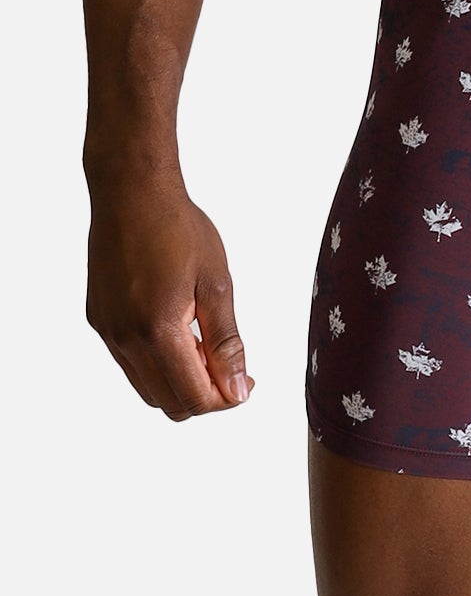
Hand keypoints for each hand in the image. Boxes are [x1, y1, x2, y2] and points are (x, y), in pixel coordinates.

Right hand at [86, 190, 254, 419]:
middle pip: (168, 403)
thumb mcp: (216, 283)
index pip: (193, 397)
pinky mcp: (100, 320)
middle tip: (232, 369)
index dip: (226, 399)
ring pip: (147, 388)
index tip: (247, 383)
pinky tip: (180, 334)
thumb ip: (226, 341)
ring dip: (180, 383)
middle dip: (205, 397)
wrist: (131, 192)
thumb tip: (237, 388)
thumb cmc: (177, 228)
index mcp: (157, 331)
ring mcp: (108, 332)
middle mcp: (125, 339)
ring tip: (207, 347)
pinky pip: (130, 364)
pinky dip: (158, 365)